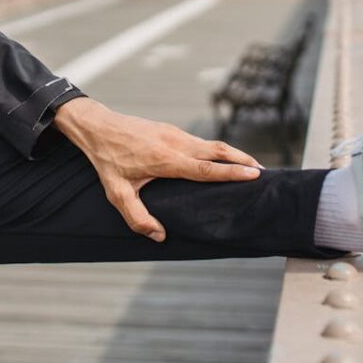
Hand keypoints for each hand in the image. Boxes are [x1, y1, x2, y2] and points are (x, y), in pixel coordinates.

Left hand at [53, 97, 262, 242]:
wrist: (98, 126)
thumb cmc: (107, 160)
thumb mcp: (117, 192)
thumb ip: (137, 216)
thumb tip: (159, 236)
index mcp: (167, 159)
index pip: (207, 168)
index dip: (232, 172)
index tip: (255, 174)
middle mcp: (176, 143)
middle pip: (219, 151)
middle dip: (243, 161)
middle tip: (264, 174)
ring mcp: (175, 134)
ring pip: (211, 144)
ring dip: (232, 155)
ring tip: (250, 168)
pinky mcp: (172, 131)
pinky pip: (201, 141)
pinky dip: (218, 151)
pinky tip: (222, 161)